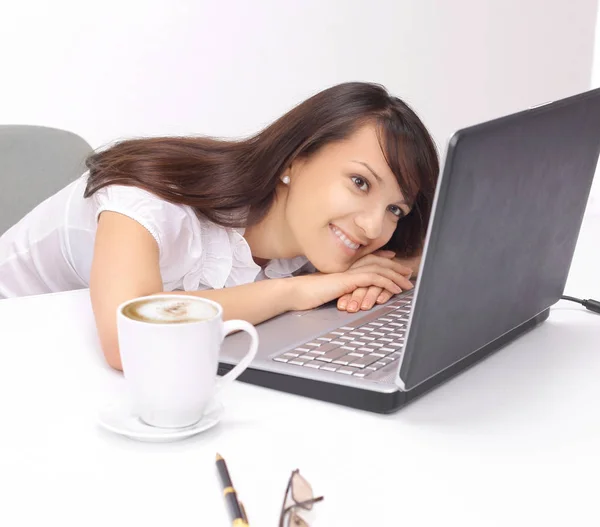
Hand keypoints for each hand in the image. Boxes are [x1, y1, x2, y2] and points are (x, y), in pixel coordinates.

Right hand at [289, 257, 413, 311]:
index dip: (382, 257)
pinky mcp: (349, 279)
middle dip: (394, 266)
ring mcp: (349, 271)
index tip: (393, 258)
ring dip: (396, 276)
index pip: (367, 258)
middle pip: (377, 261)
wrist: (297, 293)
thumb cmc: (308, 293)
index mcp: (344, 266)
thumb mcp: (328, 288)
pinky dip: (387, 283)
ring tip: (407, 283)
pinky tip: (396, 289)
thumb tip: (348, 290)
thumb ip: (340, 286)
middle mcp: (348, 265)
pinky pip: (374, 279)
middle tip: (408, 271)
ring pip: (379, 269)